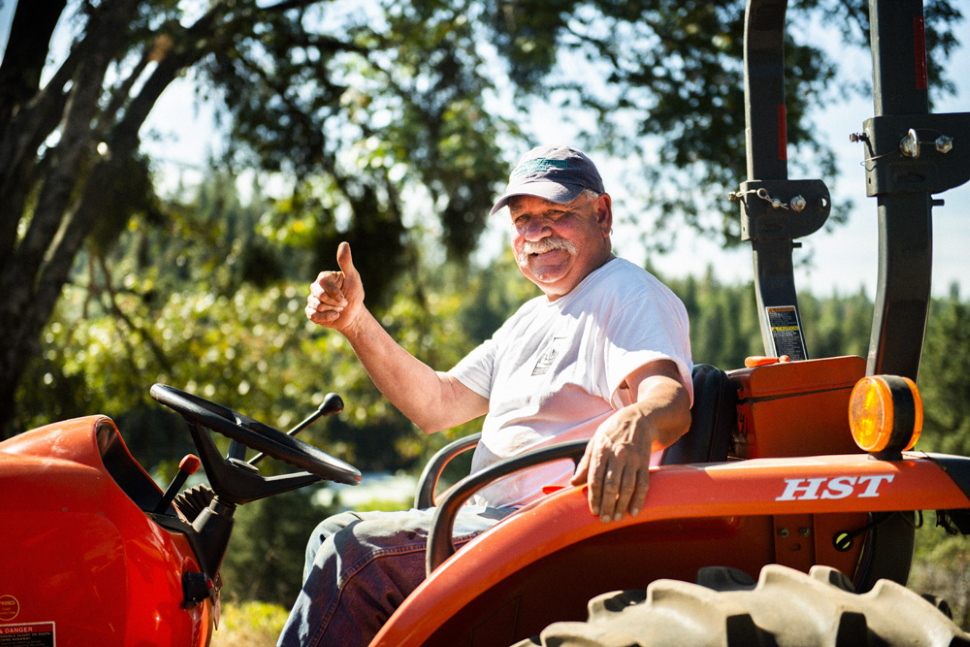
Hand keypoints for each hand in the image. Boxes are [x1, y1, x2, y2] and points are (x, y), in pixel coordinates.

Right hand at [305, 242, 363, 332]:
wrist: (353, 313)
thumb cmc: (353, 293)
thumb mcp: (353, 278)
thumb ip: (346, 262)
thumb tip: (344, 243)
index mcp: (323, 277)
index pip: (323, 283)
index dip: (334, 293)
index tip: (345, 298)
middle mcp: (315, 287)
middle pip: (319, 296)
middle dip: (334, 303)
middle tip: (343, 304)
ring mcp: (312, 299)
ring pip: (317, 306)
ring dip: (332, 310)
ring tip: (339, 309)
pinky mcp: (311, 312)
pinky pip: (313, 316)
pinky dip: (326, 318)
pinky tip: (335, 316)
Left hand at [571, 407, 651, 522]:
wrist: (639, 418)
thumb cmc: (613, 432)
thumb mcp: (595, 441)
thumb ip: (585, 463)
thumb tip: (573, 482)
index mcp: (602, 450)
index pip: (595, 478)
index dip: (594, 496)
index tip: (593, 510)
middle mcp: (618, 455)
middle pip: (611, 485)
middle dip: (607, 504)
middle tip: (605, 519)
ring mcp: (633, 459)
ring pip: (627, 486)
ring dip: (622, 504)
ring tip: (618, 517)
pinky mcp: (645, 461)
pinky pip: (643, 483)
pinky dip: (639, 498)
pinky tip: (634, 510)